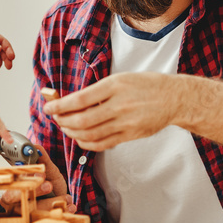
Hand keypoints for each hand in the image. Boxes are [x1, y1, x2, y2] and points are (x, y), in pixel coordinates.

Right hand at [0, 145, 75, 213]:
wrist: (59, 205)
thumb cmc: (48, 186)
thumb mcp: (49, 173)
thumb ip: (43, 161)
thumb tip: (35, 147)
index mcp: (13, 188)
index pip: (11, 185)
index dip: (24, 180)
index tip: (40, 174)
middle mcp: (14, 204)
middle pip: (17, 200)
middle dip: (35, 191)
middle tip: (49, 184)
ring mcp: (25, 216)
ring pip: (33, 212)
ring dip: (51, 204)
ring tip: (67, 197)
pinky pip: (47, 222)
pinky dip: (61, 213)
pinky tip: (70, 207)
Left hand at [43, 72, 176, 150]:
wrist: (174, 98)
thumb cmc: (146, 85)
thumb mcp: (120, 79)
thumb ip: (97, 91)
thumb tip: (71, 101)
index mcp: (115, 86)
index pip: (80, 99)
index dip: (60, 105)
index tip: (49, 107)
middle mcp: (119, 105)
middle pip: (82, 120)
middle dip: (63, 121)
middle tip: (56, 117)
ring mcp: (125, 122)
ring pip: (90, 134)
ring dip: (72, 132)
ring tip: (66, 127)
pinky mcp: (130, 135)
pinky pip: (102, 144)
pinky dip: (86, 143)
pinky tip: (80, 138)